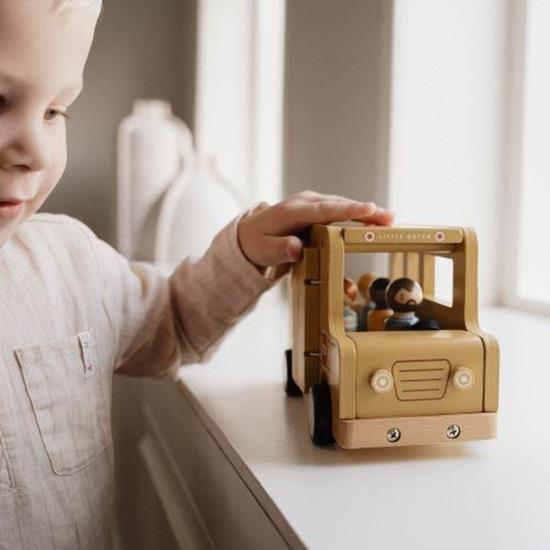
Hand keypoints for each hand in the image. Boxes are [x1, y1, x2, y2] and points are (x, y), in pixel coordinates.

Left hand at [237, 190, 393, 267]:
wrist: (250, 234)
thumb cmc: (257, 243)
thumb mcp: (264, 250)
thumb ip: (280, 249)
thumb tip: (296, 248)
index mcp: (293, 211)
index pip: (325, 210)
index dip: (348, 210)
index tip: (369, 209)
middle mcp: (306, 203)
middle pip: (340, 206)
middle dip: (365, 212)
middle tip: (389, 219)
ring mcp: (313, 205)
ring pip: (343, 207)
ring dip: (365, 213)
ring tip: (388, 221)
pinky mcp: (317, 211)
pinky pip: (340, 213)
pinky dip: (357, 216)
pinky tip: (374, 223)